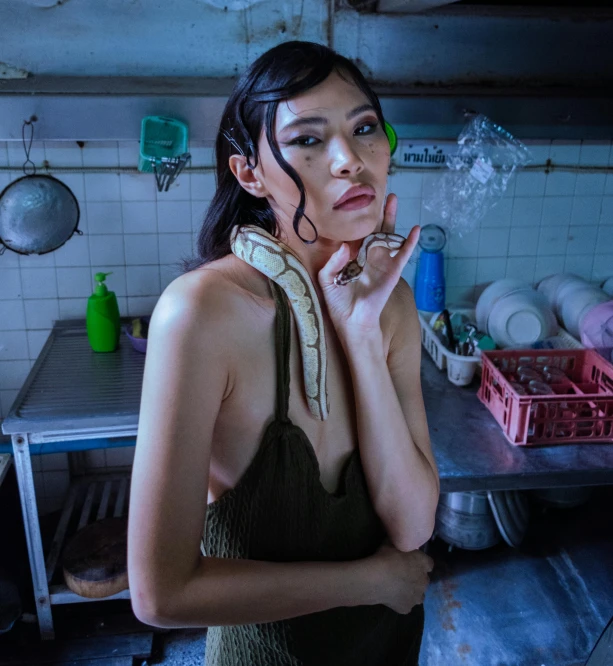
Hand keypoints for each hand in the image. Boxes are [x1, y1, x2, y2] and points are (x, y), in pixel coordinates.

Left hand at [318, 193, 419, 340]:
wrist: (351, 320)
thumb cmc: (338, 301)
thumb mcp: (327, 279)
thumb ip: (333, 261)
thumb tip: (345, 246)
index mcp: (353, 256)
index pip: (357, 232)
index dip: (360, 216)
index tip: (360, 197)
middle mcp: (368, 256)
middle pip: (375, 228)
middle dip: (380, 210)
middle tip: (383, 192)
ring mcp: (381, 262)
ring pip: (388, 235)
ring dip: (392, 218)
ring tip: (394, 199)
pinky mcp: (392, 272)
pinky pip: (402, 254)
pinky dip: (410, 242)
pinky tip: (416, 230)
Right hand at [368, 539, 433, 614]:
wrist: (376, 579)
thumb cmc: (385, 557)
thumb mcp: (392, 543)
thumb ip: (400, 543)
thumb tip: (399, 540)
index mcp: (423, 563)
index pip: (429, 563)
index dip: (420, 562)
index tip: (411, 561)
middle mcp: (424, 581)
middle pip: (424, 580)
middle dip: (416, 578)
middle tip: (403, 575)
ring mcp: (417, 597)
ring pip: (418, 595)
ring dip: (412, 591)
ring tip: (398, 588)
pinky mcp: (407, 608)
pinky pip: (406, 605)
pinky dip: (401, 601)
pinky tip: (391, 597)